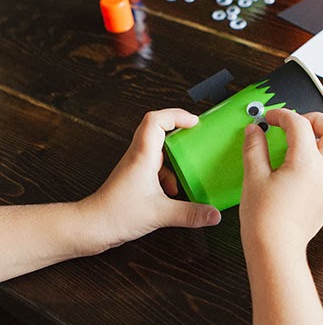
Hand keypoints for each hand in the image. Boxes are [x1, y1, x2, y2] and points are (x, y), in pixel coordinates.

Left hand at [80, 109, 221, 253]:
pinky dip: (169, 172)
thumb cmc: (115, 215)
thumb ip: (190, 214)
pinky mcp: (135, 176)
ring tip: (189, 165)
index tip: (194, 122)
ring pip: (158, 147)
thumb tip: (213, 214)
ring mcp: (136, 165)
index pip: (156, 120)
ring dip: (175, 154)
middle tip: (196, 136)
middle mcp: (138, 156)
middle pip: (158, 128)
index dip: (177, 115)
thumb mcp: (160, 214)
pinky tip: (174, 190)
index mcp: (143, 156)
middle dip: (180, 130)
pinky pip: (156, 164)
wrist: (91, 227)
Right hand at [239, 109, 322, 254]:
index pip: (299, 124)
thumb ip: (255, 149)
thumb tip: (254, 131)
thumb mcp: (254, 178)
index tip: (269, 118)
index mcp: (306, 163)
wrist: (276, 250)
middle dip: (316, 120)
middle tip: (295, 122)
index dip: (282, 115)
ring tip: (303, 138)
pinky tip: (305, 160)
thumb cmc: (265, 221)